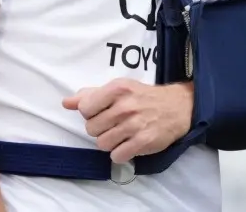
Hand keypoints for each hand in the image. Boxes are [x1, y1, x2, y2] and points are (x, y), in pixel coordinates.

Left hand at [63, 79, 192, 163]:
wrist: (180, 106)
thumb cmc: (145, 97)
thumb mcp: (120, 89)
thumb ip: (91, 95)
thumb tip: (66, 102)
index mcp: (118, 89)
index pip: (85, 108)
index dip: (91, 113)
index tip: (104, 112)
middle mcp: (126, 106)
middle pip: (91, 129)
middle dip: (101, 129)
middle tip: (115, 124)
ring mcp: (135, 124)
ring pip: (102, 144)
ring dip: (110, 142)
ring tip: (122, 135)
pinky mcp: (143, 141)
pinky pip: (116, 156)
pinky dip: (121, 153)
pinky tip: (129, 144)